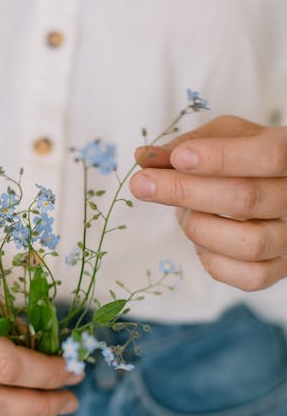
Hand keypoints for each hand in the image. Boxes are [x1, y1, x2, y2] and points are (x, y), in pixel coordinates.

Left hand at [129, 115, 286, 290]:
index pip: (269, 155)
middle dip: (186, 192)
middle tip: (143, 184)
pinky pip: (248, 277)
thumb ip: (184, 146)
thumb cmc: (244, 158)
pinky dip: (212, 259)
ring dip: (200, 227)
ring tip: (183, 212)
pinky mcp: (280, 270)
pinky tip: (201, 240)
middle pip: (247, 199)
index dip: (221, 158)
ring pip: (249, 243)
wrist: (271, 188)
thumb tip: (144, 157)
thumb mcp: (221, 138)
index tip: (177, 159)